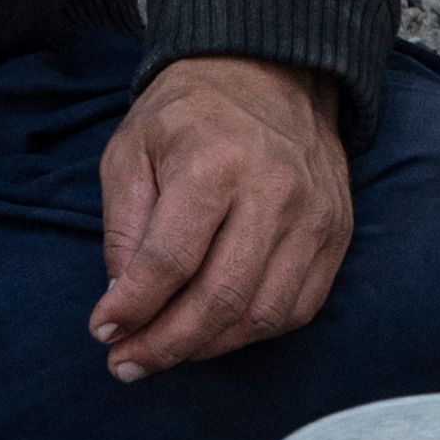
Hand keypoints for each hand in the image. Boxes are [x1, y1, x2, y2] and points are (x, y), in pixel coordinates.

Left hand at [93, 55, 352, 378]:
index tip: (103, 332)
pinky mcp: (335, 235)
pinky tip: (214, 335)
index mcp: (214, 163)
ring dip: (207, 348)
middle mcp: (273, 193)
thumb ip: (124, 227)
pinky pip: (297, 308)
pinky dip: (251, 334)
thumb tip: (122, 304)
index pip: (171, 260)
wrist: (268, 74)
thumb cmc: (187, 115)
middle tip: (127, 364)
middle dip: (167, 345)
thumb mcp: (131, 150)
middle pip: (221, 297)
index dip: (133, 307)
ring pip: (262, 314)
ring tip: (164, 355)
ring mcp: (313, 217)